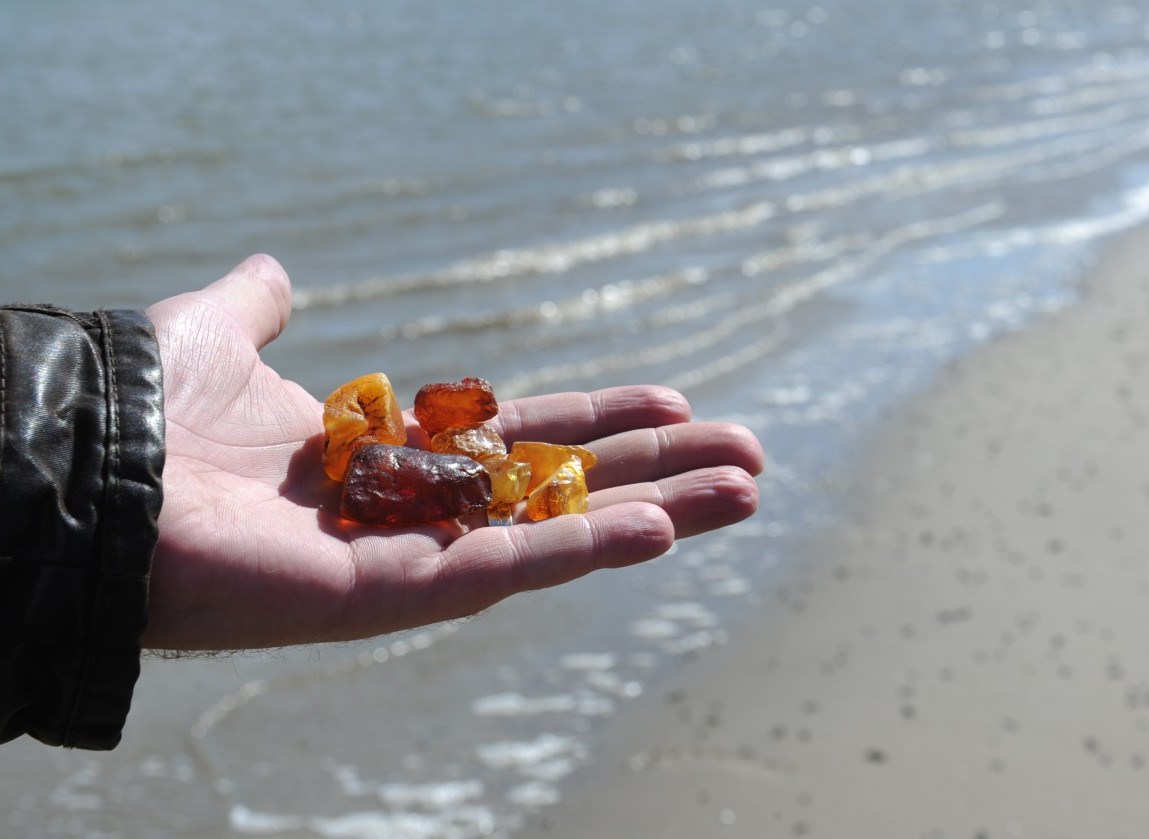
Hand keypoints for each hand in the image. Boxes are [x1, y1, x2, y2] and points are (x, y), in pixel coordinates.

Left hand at [143, 255, 762, 649]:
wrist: (75, 470)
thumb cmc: (140, 411)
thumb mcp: (212, 337)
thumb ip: (254, 308)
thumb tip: (276, 273)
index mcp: (387, 456)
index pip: (519, 438)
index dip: (597, 423)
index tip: (673, 403)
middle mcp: (413, 513)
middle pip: (561, 488)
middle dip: (657, 475)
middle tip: (752, 459)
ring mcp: (407, 559)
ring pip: (554, 536)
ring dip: (653, 516)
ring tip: (745, 493)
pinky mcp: (386, 595)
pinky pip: (499, 572)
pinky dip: (580, 550)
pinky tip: (658, 530)